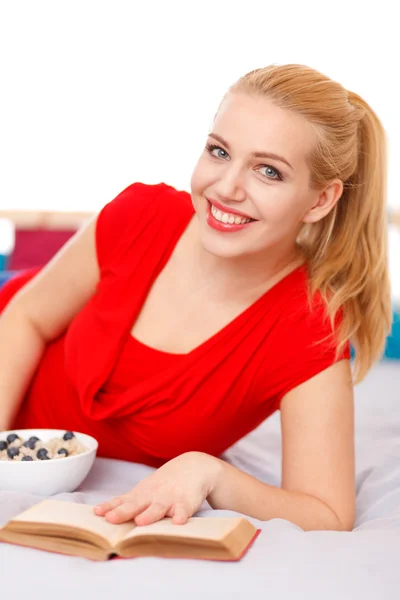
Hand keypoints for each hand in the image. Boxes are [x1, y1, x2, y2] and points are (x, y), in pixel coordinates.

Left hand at [94, 452, 222, 525]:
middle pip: (136, 505)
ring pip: (158, 508)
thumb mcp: (145, 490)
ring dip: (150, 515)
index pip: (122, 501)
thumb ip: (128, 502)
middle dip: (123, 512)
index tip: (97, 513)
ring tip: (141, 522)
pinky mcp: (187, 502)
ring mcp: (170, 499)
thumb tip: (103, 514)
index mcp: (142, 494)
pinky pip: (184, 510)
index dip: (110, 507)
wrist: (194, 466)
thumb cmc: (165, 483)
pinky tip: (178, 522)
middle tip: (111, 519)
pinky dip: (181, 515)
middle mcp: (153, 496)